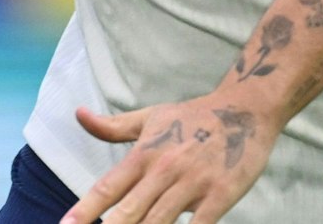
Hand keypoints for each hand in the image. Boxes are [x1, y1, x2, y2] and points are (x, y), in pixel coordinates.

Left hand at [63, 95, 277, 223]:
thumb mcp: (150, 117)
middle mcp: (164, 170)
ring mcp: (193, 184)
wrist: (245, 110)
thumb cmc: (192, 117)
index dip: (85, 209)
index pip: (108, 187)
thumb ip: (112, 126)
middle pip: (130, 211)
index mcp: (144, 154)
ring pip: (160, 222)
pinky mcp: (221, 195)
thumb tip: (78, 114)